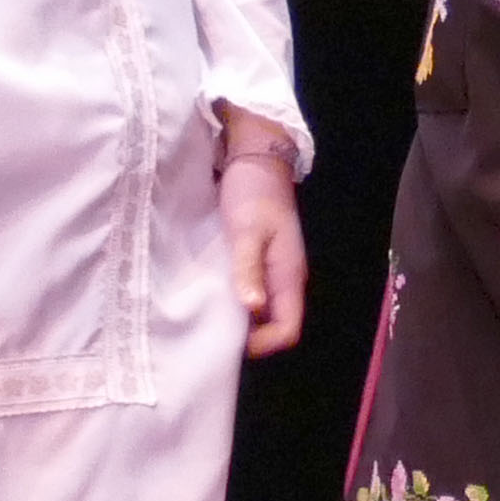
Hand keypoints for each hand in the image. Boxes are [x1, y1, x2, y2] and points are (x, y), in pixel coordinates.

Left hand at [217, 119, 307, 356]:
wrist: (256, 158)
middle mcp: (285, 278)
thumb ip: (249, 268)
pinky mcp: (259, 260)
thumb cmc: (253, 192)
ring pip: (263, 310)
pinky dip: (235, 299)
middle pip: (276, 324)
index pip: (288, 328)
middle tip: (214, 332)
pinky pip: (252, 291)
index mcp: (289, 275)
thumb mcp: (247, 230)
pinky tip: (212, 295)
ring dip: (241, 318)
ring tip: (210, 316)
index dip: (264, 343)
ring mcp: (273, 269)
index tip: (232, 340)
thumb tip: (252, 308)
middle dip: (250, 336)